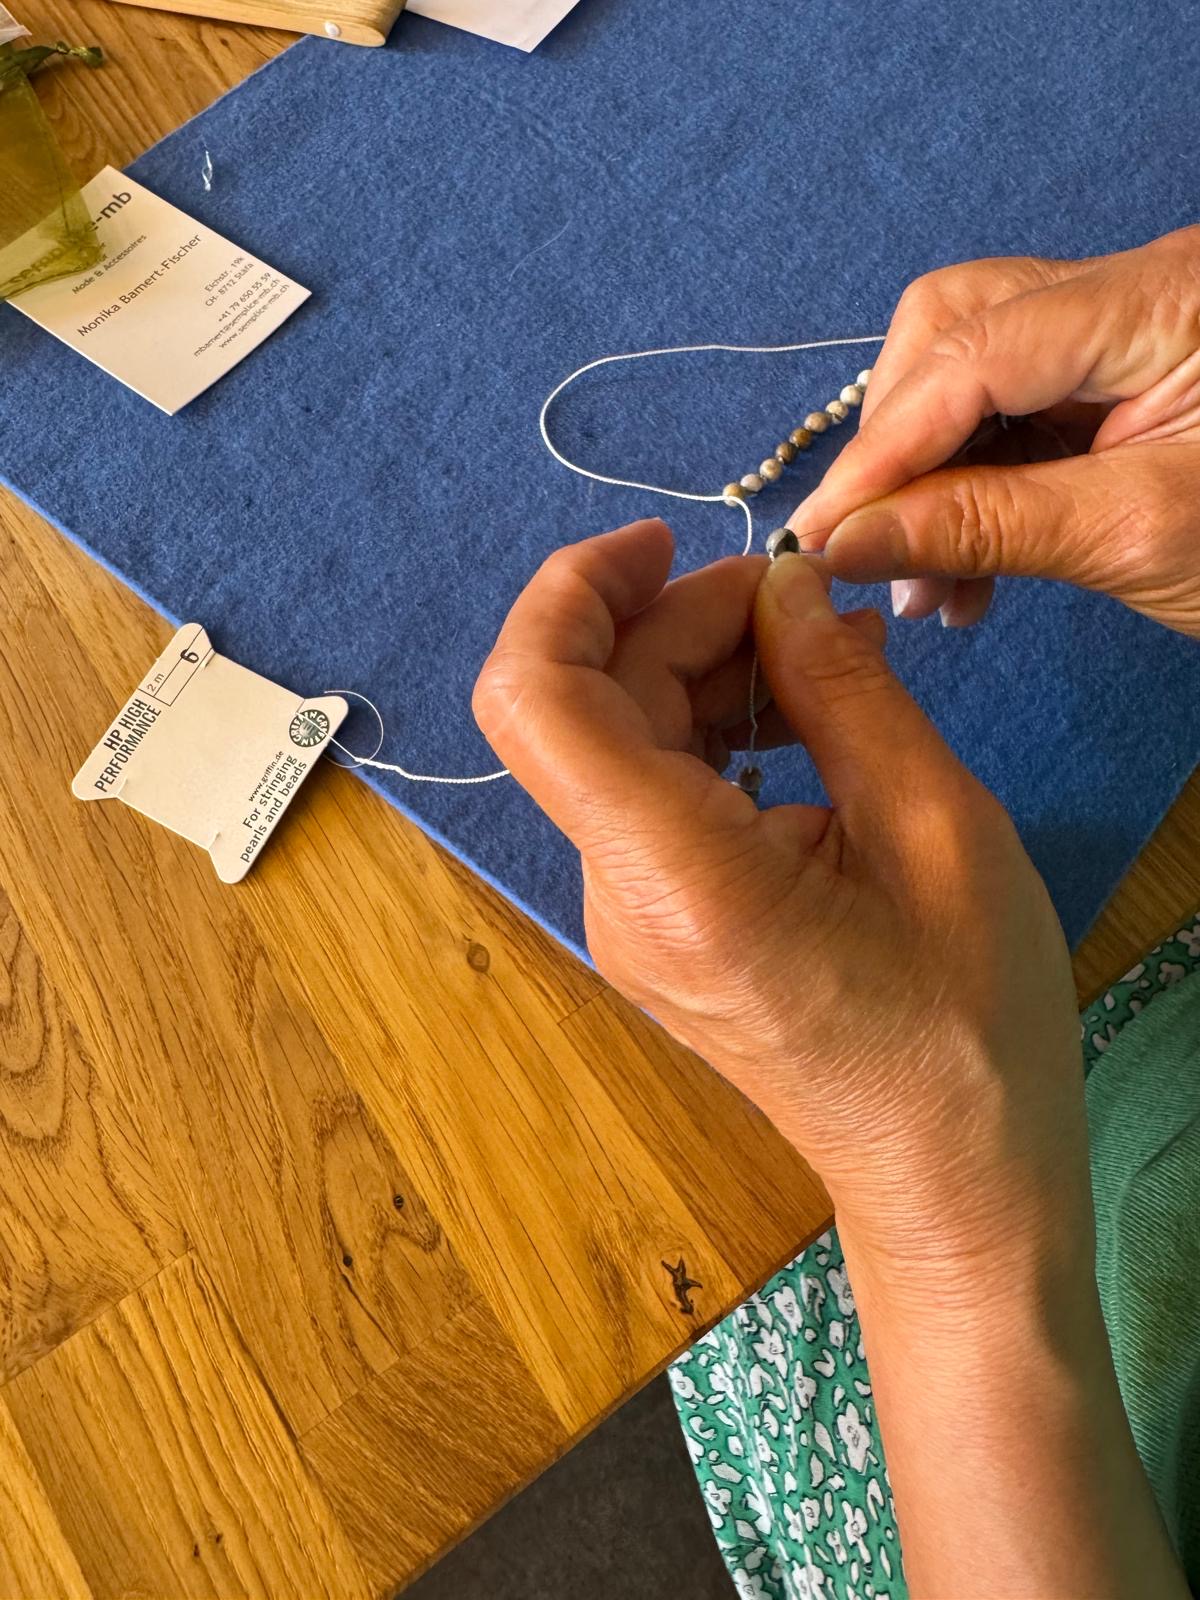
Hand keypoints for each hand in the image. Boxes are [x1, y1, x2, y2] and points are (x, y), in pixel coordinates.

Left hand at [473, 519, 1085, 1264]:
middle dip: (680, 619)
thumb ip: (845, 689)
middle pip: (592, 704)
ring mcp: (632, 917)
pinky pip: (654, 793)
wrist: (948, 1178)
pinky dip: (714, 729)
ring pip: (621, 742)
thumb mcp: (936, 829)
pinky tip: (805, 715)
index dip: (572, 592)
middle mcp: (623, 897)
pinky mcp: (661, 924)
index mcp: (679, 877)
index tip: (665, 543)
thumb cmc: (966, 1028)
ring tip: (825, 654)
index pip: (536, 698)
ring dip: (703, 670)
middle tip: (806, 598)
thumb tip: (787, 585)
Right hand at [787, 227, 1199, 634]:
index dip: (885, 446)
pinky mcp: (1113, 381)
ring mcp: (1122, 332)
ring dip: (925, 477)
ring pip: (969, 372)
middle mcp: (1134, 289)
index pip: (978, 349)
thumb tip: (844, 541)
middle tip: (871, 551)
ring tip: (923, 587)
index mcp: (1166, 299)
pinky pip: (1007, 415)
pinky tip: (962, 572)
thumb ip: (983, 528)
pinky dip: (967, 489)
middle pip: (958, 329)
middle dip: (899, 447)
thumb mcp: (1136, 538)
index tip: (820, 532)